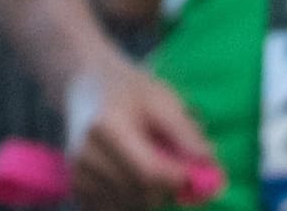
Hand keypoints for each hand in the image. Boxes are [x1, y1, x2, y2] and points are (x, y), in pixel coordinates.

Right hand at [63, 53, 216, 210]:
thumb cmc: (132, 90)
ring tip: (158, 167)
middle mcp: (86, 154)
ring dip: (151, 195)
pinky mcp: (75, 186)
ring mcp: (76, 173)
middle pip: (138, 191)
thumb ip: (186, 133)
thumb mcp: (164, 100)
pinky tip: (139, 179)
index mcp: (108, 127)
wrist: (87, 87)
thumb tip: (210, 164)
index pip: (148, 170)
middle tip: (182, 171)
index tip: (198, 175)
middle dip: (168, 189)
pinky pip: (110, 207)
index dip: (178, 178)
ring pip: (126, 204)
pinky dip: (132, 200)